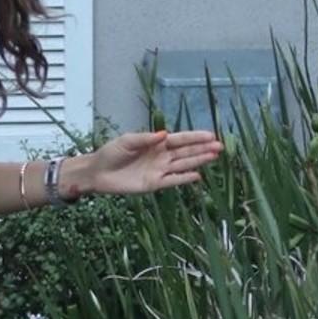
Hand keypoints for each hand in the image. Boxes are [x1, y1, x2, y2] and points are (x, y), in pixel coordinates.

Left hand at [81, 129, 222, 196]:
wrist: (98, 173)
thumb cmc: (111, 153)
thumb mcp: (127, 142)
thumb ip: (145, 139)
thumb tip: (164, 134)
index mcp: (155, 143)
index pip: (180, 139)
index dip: (195, 137)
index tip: (210, 135)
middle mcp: (160, 156)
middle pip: (186, 152)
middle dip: (202, 149)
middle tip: (219, 147)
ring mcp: (158, 170)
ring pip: (183, 165)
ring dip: (198, 161)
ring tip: (214, 157)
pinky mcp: (153, 184)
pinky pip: (172, 181)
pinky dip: (184, 178)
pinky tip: (198, 176)